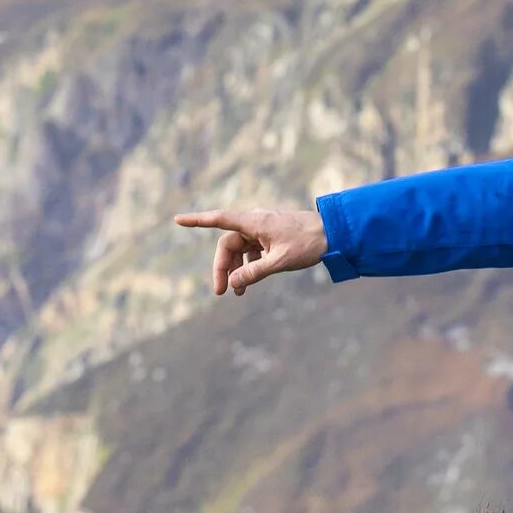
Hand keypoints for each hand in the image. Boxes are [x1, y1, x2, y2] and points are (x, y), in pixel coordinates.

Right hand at [172, 204, 328, 294]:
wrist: (334, 233)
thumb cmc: (308, 243)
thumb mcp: (280, 262)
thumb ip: (255, 272)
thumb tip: (233, 282)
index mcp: (254, 222)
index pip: (218, 220)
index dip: (197, 221)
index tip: (177, 220)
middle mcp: (256, 222)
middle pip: (228, 244)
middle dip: (223, 268)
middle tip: (222, 292)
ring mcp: (264, 229)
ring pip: (240, 249)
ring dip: (236, 269)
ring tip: (238, 292)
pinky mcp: (272, 235)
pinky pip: (252, 250)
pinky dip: (249, 265)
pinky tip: (251, 281)